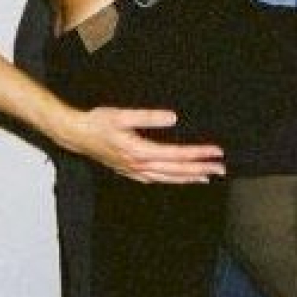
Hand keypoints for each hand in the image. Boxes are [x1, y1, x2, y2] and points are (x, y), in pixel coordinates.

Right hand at [69, 106, 225, 183]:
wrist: (75, 135)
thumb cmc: (97, 122)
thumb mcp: (121, 115)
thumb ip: (148, 117)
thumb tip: (173, 118)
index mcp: (139, 152)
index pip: (177, 155)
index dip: (198, 154)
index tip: (216, 151)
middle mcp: (139, 165)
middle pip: (177, 170)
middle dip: (201, 169)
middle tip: (222, 168)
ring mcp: (134, 171)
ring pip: (168, 178)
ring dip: (189, 177)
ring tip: (207, 176)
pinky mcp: (129, 171)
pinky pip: (156, 180)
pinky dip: (171, 180)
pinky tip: (178, 179)